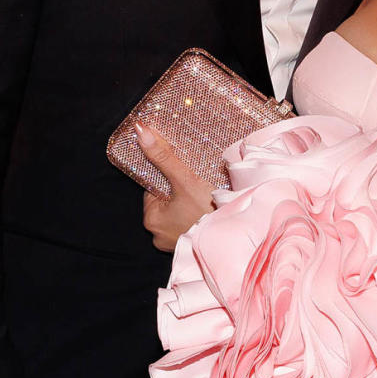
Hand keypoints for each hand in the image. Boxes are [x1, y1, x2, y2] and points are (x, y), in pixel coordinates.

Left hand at [138, 123, 215, 251]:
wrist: (235, 237)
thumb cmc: (209, 214)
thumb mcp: (185, 180)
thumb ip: (163, 157)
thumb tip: (141, 132)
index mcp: (151, 219)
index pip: (153, 188)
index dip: (169, 178)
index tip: (184, 175)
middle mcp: (158, 235)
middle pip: (166, 199)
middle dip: (180, 190)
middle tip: (198, 186)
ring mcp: (174, 242)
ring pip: (178, 211)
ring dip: (189, 202)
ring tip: (205, 197)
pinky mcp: (189, 246)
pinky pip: (188, 222)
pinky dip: (196, 215)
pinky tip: (208, 209)